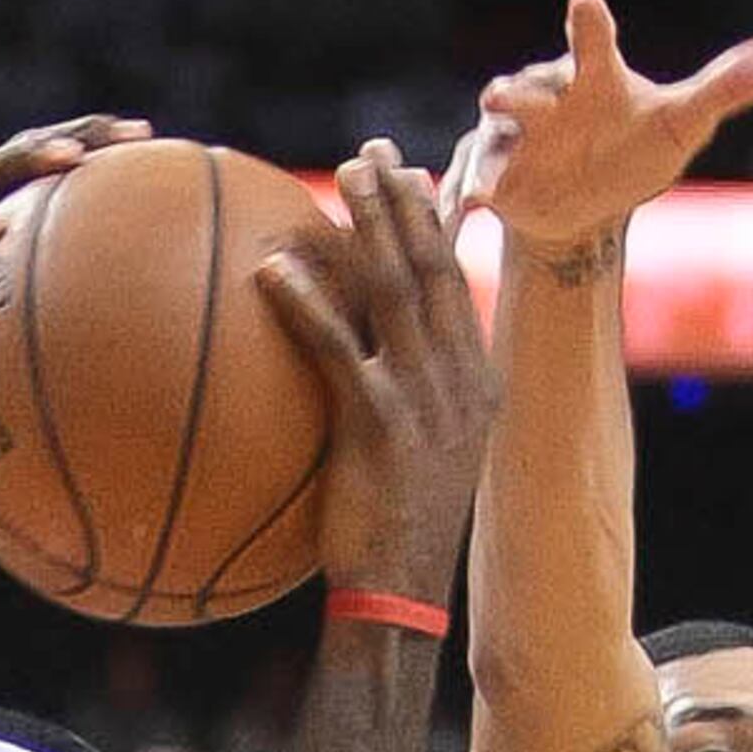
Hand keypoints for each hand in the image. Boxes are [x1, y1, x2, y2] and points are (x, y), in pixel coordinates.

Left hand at [255, 139, 495, 602]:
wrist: (401, 597)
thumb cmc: (396, 537)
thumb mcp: (418, 462)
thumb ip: (404, 403)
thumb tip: (362, 367)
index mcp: (477, 385)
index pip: (457, 286)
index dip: (434, 226)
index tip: (410, 178)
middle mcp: (461, 383)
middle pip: (433, 269)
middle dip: (405, 203)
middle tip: (374, 154)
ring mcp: (425, 401)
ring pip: (396, 290)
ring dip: (369, 226)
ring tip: (342, 177)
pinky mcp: (380, 425)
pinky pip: (337, 348)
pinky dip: (306, 304)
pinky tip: (274, 271)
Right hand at [450, 0, 752, 257]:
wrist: (589, 198)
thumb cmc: (635, 146)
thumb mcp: (684, 121)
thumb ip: (725, 87)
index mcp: (590, 76)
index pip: (592, 42)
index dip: (588, 24)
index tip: (583, 1)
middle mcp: (545, 98)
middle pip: (526, 89)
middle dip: (513, 94)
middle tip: (499, 95)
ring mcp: (512, 138)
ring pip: (492, 138)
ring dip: (484, 154)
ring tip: (481, 179)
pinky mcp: (490, 176)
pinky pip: (470, 186)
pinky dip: (462, 201)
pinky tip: (460, 218)